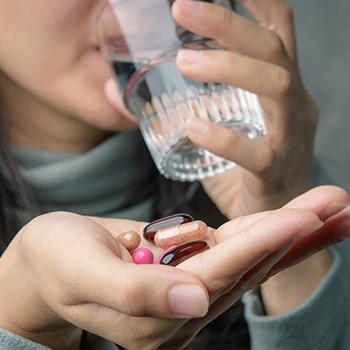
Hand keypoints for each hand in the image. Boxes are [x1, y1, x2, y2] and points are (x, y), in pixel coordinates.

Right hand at [0, 187, 347, 348]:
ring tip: (331, 205)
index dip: (259, 244)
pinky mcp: (186, 267)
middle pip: (249, 265)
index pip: (220, 273)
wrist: (46, 262)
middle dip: (294, 233)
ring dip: (291, 229)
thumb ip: (136, 295)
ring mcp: (187, 287)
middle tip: (339, 204)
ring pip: (249, 254)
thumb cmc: (57, 263)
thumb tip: (194, 303)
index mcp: (158, 316)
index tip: (300, 216)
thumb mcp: (83, 274)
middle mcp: (182, 306)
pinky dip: (264, 229)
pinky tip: (290, 219)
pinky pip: (232, 246)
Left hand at [172, 0, 317, 217]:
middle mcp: (294, 105)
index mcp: (285, 90)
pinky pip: (256, 152)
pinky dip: (224, 137)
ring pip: (275, 86)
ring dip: (229, 67)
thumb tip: (166, 92)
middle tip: (182, 7)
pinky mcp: (276, 172)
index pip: (279, 32)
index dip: (258, 1)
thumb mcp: (238, 126)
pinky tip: (193, 127)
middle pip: (273, 48)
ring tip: (185, 61)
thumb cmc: (251, 170)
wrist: (278, 219)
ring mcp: (290, 138)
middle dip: (230, 23)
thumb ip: (212, 105)